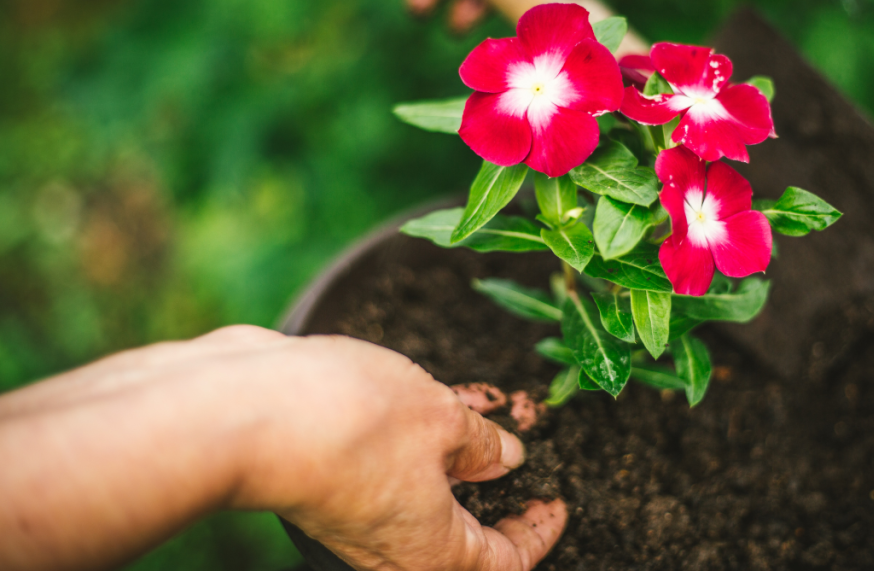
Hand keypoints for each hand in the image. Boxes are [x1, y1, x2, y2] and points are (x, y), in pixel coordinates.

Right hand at [228, 331, 566, 570]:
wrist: (244, 410)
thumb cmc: (350, 423)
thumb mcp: (442, 419)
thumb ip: (481, 442)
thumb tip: (505, 456)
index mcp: (434, 555)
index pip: (505, 562)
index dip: (538, 530)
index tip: (558, 500)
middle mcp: (393, 550)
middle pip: (462, 530)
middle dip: (497, 477)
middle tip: (521, 435)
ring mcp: (357, 518)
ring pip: (425, 489)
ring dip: (457, 447)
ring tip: (486, 403)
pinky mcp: (329, 482)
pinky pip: (390, 465)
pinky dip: (418, 434)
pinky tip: (432, 390)